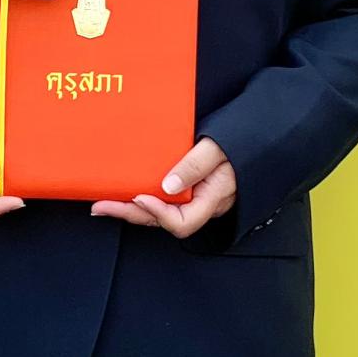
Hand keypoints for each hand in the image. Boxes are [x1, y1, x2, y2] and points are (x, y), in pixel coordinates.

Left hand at [90, 136, 236, 237]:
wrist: (254, 135)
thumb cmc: (241, 140)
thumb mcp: (218, 148)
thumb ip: (195, 165)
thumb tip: (168, 186)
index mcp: (212, 199)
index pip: (182, 221)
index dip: (159, 213)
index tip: (140, 197)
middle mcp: (201, 204)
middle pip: (163, 220)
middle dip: (131, 213)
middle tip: (103, 205)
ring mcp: (195, 198)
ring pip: (160, 211)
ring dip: (132, 207)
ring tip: (105, 202)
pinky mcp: (189, 188)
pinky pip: (164, 198)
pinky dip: (143, 196)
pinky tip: (127, 191)